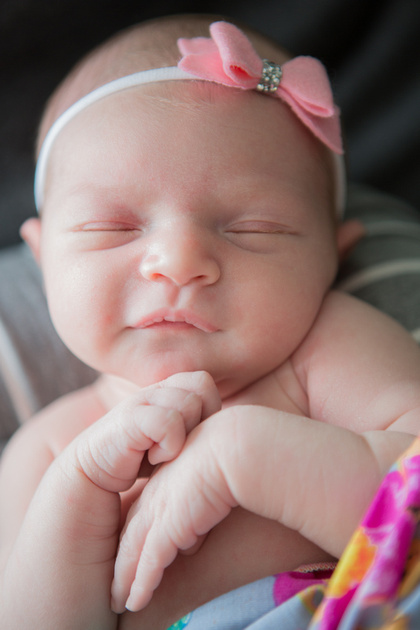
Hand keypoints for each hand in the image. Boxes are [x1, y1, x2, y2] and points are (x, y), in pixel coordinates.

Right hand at [72, 371, 220, 493]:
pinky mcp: (123, 423)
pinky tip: (151, 465)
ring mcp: (135, 406)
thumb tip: (233, 440)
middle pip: (203, 384)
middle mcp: (149, 396)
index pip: (206, 384)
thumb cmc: (138, 498)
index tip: (193, 451)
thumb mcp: (176, 468)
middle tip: (180, 454)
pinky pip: (169, 420)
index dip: (210, 417)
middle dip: (202, 421)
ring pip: (192, 398)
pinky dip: (170, 445)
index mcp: (162, 400)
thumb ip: (199, 446)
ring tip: (163, 461)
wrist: (81, 516)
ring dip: (186, 436)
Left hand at [111, 414, 236, 612]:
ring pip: (134, 551)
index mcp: (169, 478)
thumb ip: (204, 502)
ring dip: (125, 578)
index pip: (146, 512)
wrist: (239, 446)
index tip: (130, 552)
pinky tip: (134, 602)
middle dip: (123, 559)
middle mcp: (159, 494)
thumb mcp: (216, 478)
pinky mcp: (169, 525)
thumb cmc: (240, 455)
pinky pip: (150, 562)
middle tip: (115, 583)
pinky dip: (140, 584)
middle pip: (133, 533)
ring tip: (119, 600)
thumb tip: (199, 530)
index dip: (137, 534)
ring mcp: (161, 509)